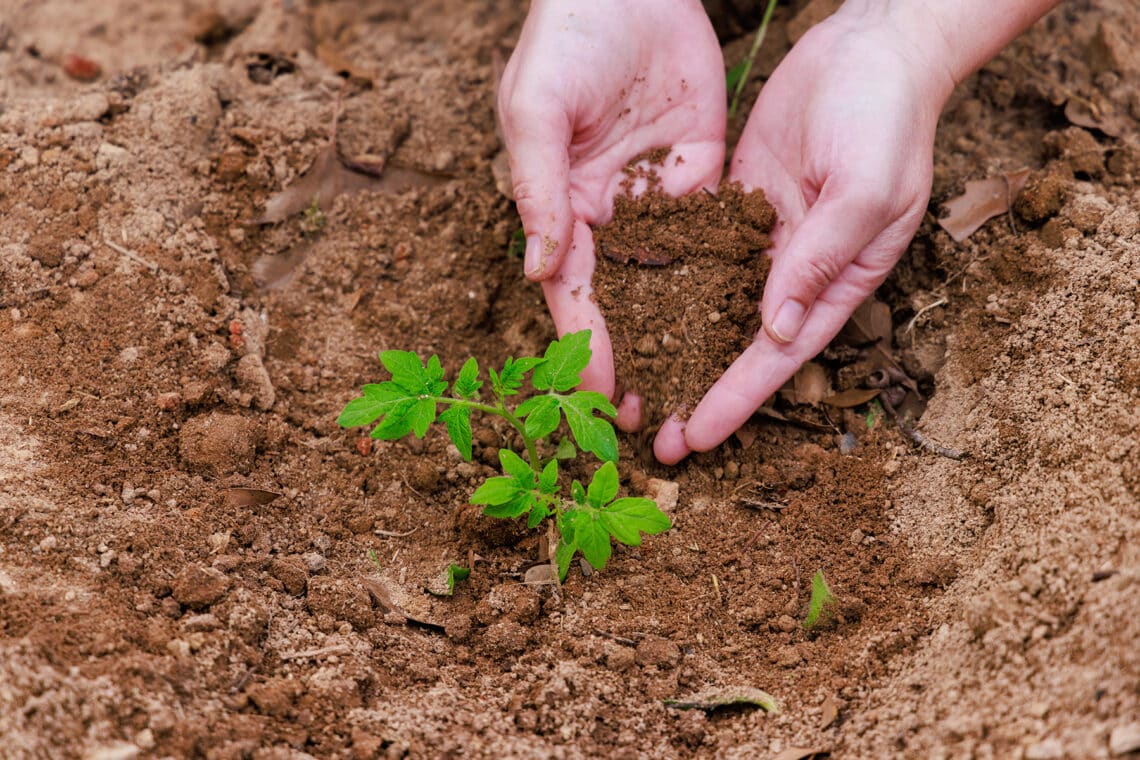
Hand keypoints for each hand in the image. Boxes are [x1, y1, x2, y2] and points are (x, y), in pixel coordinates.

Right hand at [497, 0, 725, 428]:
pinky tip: (743, 326)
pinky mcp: (704, 175)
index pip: (574, 294)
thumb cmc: (564, 42)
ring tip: (699, 393)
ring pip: (673, 282)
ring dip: (682, 337)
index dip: (587, 346)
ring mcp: (659, 199)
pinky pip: (715, 235)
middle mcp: (611, 216)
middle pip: (626, 303)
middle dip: (638, 359)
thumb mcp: (536, 112)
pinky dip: (724, 280)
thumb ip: (540, 190)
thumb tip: (541, 271)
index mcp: (562, 208)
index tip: (600, 398)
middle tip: (653, 420)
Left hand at [654, 8, 956, 462]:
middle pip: (739, 343)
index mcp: (835, 281)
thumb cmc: (886, 119)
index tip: (697, 436)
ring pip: (711, 305)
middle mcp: (794, 271)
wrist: (870, 49)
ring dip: (676, 346)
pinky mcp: (735, 205)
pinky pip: (697, 251)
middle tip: (653, 436)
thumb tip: (777, 332)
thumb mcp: (863, 190)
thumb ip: (819, 260)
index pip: (779, 355)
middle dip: (697, 388)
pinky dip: (667, 283)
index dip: (737, 398)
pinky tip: (629, 310)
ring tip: (634, 386)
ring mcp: (762, 239)